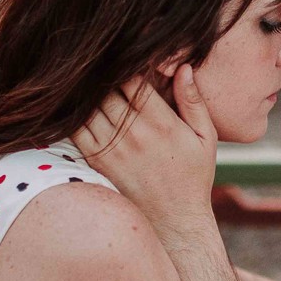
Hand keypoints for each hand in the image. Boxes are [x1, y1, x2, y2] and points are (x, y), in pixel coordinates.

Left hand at [71, 70, 218, 240]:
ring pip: (90, 106)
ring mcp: (113, 149)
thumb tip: (184, 68)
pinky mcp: (98, 162)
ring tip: (94, 84)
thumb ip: (193, 102)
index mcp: (162, 123)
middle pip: (108, 89)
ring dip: (90, 93)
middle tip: (107, 66)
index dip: (128, 64)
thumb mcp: (205, 138)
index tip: (128, 58)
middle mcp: (134, 134)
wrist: (174, 222)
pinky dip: (76, 115)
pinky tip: (82, 107)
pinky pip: (77, 130)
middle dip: (107, 76)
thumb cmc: (193, 177)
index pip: (134, 79)